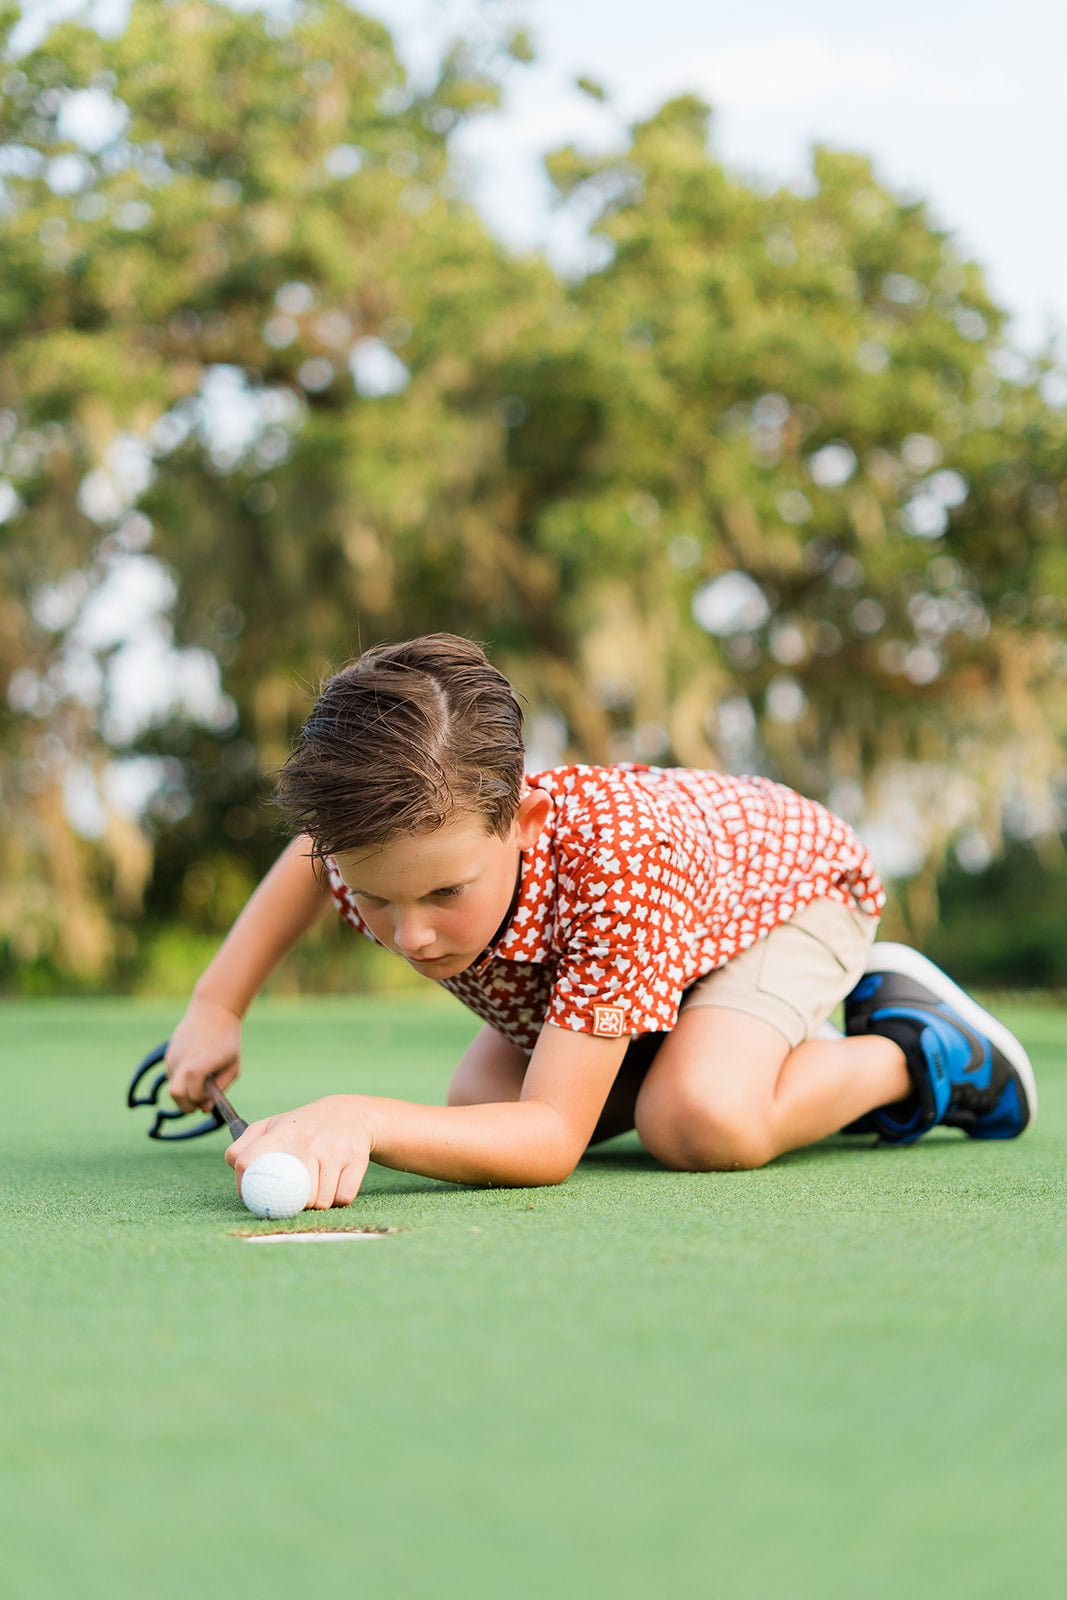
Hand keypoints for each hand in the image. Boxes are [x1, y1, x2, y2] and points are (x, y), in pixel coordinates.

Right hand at [165, 998, 241, 1111]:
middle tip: (200, 1100)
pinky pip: (172, 1077)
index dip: (201, 1099)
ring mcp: (174, 1057)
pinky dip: (181, 1080)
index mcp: (203, 1061)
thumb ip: (220, 1089)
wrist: (213, 1012)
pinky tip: (194, 1068)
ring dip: (185, 1091)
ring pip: (173, 1087)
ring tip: (201, 1078)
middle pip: (176, 1094)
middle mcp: (184, 1059)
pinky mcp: (168, 1055)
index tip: (210, 1094)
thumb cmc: (227, 1041)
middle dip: (187, 1104)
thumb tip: (203, 1109)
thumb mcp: (233, 1066)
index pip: (193, 1091)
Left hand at [226, 1095, 372, 1209]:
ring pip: (320, 1201)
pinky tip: (335, 1185)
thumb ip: (243, 1145)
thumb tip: (236, 1170)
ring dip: (317, 1204)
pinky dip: (338, 1199)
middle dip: (291, 1204)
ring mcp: (333, 1149)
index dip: (245, 1187)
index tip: (253, 1196)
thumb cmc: (302, 1127)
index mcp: (280, 1132)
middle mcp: (307, 1140)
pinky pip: (342, 1198)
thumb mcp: (271, 1126)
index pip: (247, 1162)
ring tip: (316, 1188)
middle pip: (291, 1196)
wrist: (350, 1113)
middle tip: (294, 1197)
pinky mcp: (356, 1158)